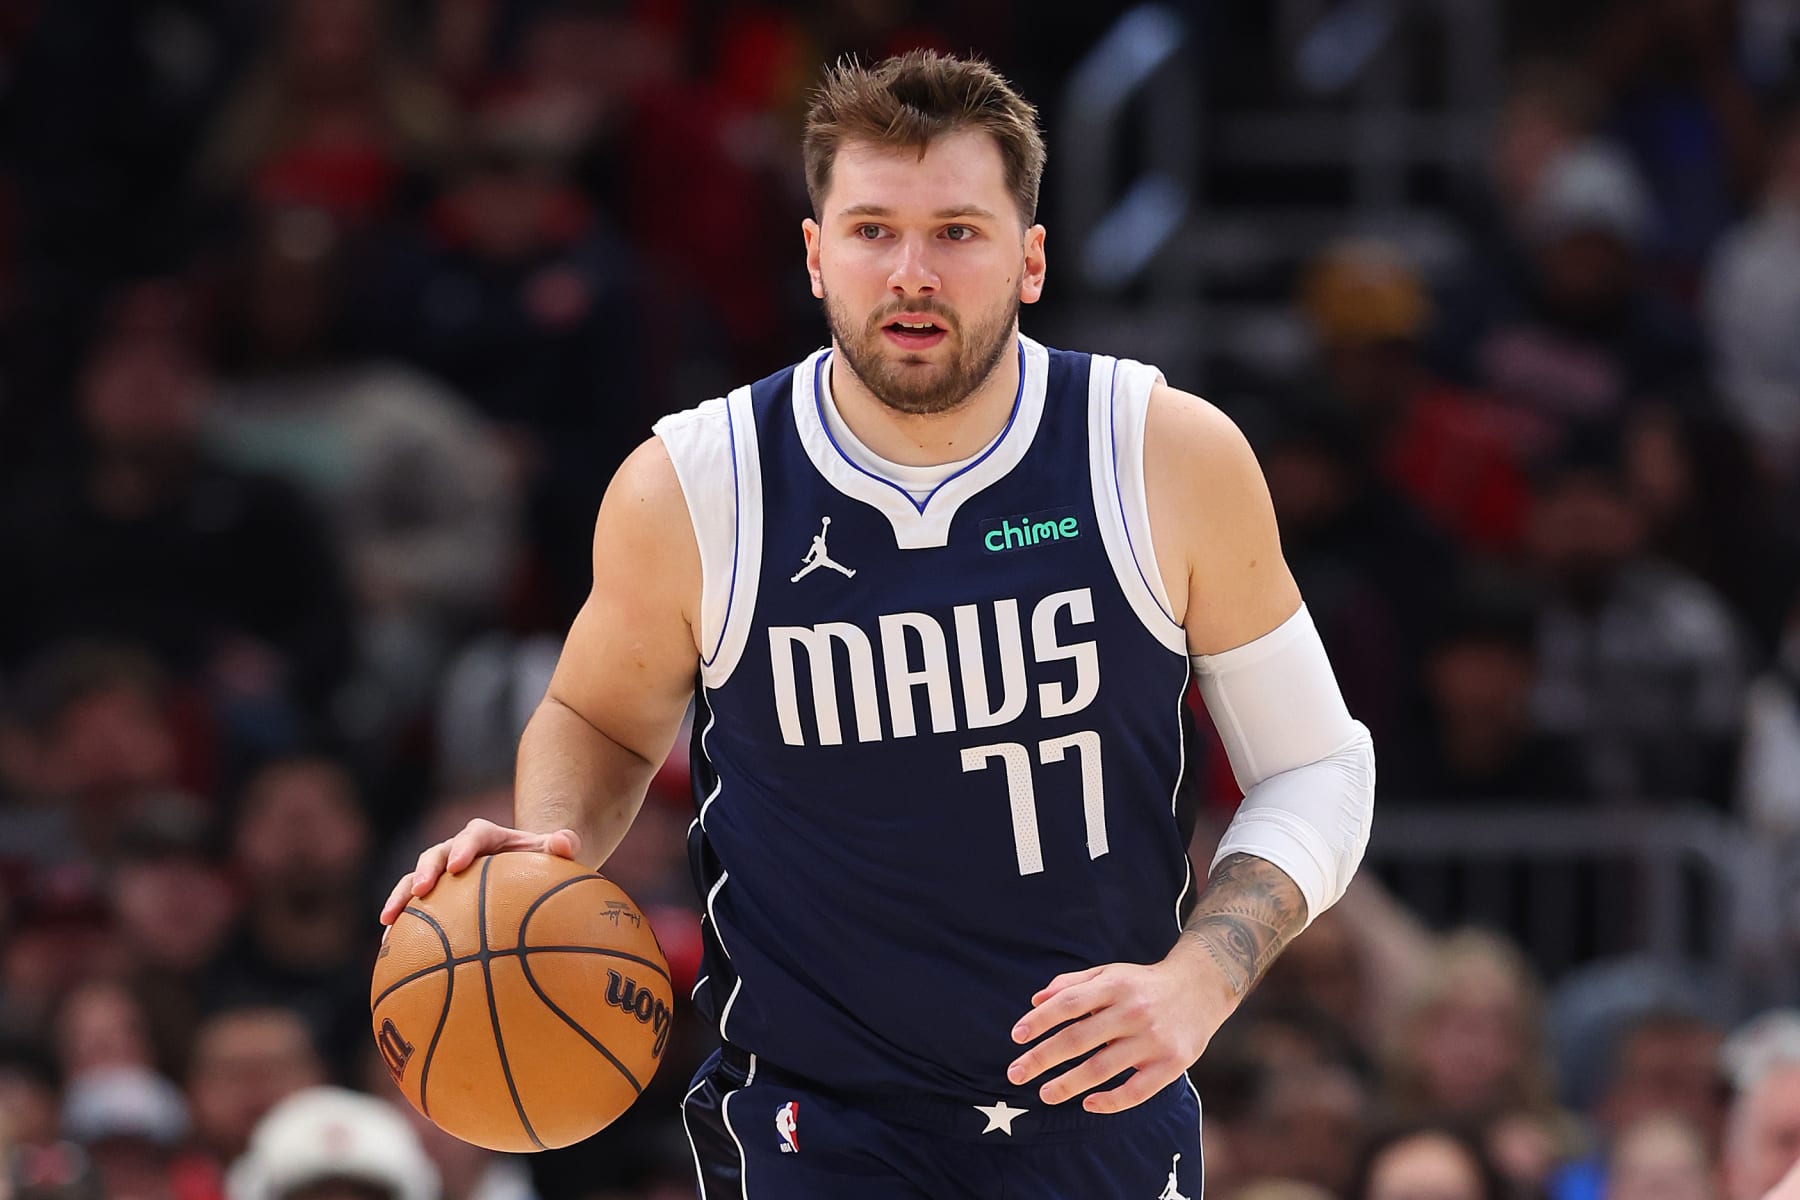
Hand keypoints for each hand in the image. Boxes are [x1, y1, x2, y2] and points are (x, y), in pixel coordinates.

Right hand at [379, 819, 580, 924]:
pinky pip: (414, 909)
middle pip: (435, 854)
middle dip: (425, 871)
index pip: (474, 834)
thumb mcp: (556, 852)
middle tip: (420, 890)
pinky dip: (400, 924)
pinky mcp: (435, 896)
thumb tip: (566, 842)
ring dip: (400, 897)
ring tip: (387, 920)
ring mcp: (443, 874)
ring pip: (414, 881)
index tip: (458, 866)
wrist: (527, 870)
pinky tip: (389, 948)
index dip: (464, 847)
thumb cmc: (543, 862)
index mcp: (488, 836)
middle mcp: (459, 851)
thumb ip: (563, 844)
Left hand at [1006, 950, 1230, 1113]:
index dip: (1040, 1020)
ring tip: (1044, 1093)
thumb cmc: (1144, 984)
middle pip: (1079, 1038)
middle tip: (1016, 1073)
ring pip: (1102, 1068)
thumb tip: (1035, 1001)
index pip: (1069, 1003)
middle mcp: (1133, 1011)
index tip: (1016, 1036)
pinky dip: (1111, 1101)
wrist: (1202, 988)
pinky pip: (1137, 1091)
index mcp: (1115, 985)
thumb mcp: (1110, 972)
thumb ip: (1072, 985)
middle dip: (1042, 1058)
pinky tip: (1088, 1104)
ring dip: (1068, 1083)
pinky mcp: (1172, 1064)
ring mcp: (1153, 1039)